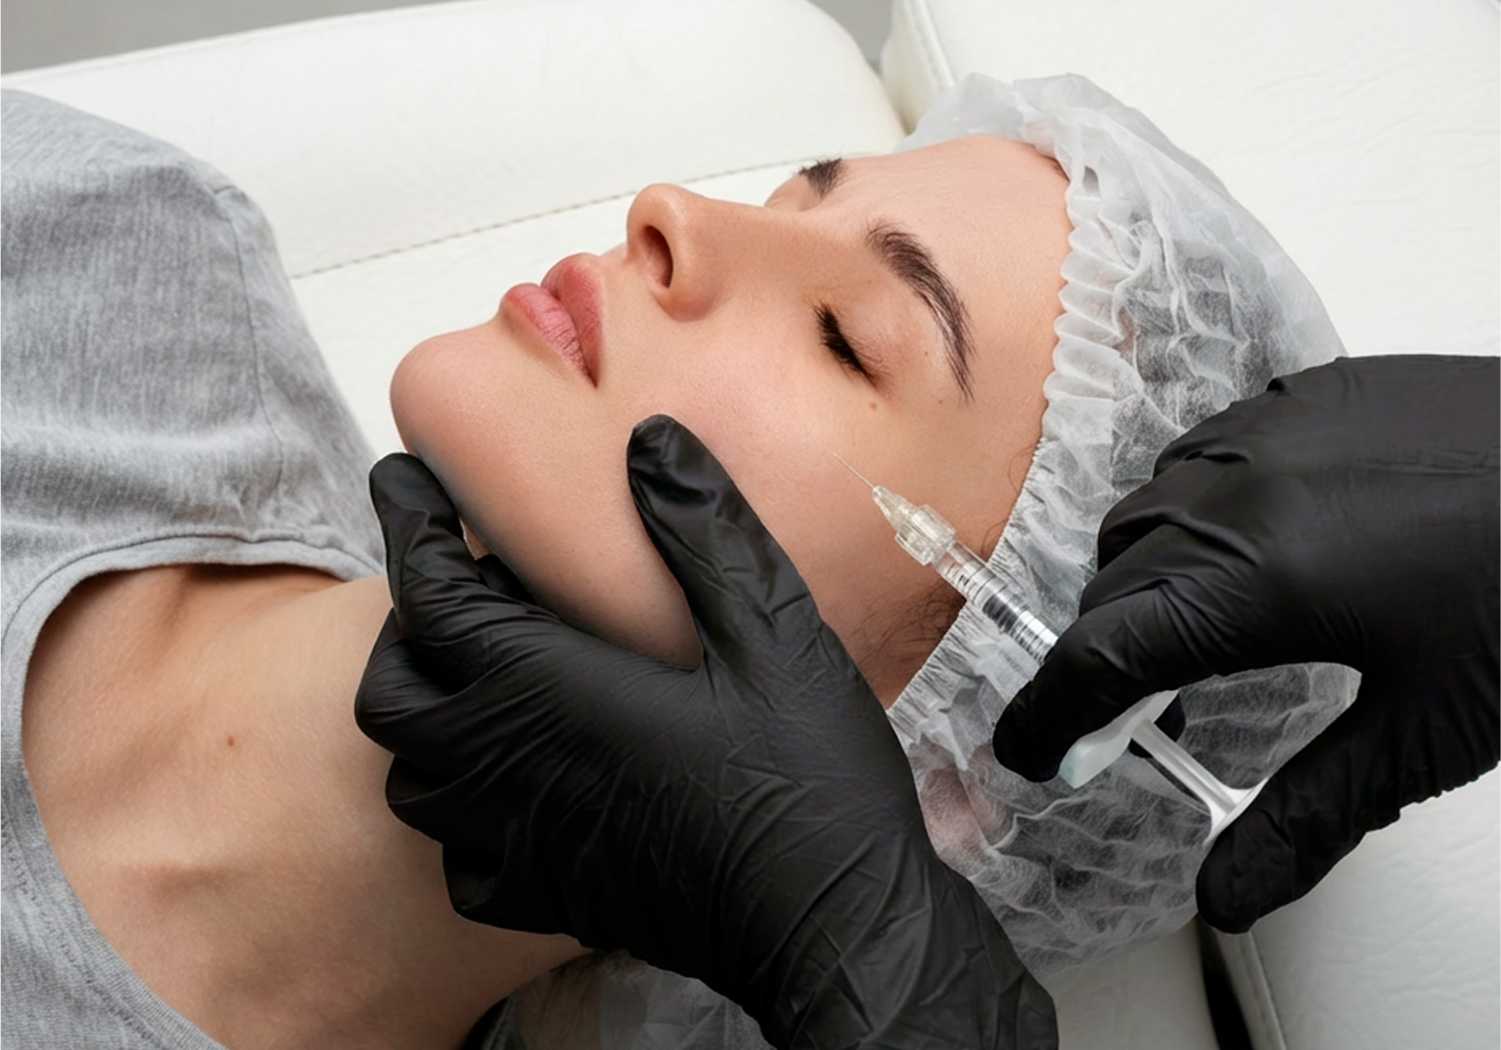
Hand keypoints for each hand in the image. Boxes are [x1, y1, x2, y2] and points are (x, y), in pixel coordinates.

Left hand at [356, 416, 1055, 1049]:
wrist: (831, 925)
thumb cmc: (808, 777)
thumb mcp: (774, 631)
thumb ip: (703, 532)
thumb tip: (651, 441)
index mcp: (548, 688)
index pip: (429, 591)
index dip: (405, 521)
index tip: (401, 473)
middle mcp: (509, 766)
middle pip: (393, 686)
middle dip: (407, 622)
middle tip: (460, 582)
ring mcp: (520, 840)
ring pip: (413, 774)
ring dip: (429, 712)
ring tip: (486, 673)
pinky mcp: (546, 896)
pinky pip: (459, 857)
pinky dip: (462, 812)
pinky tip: (520, 784)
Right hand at [992, 355, 1498, 931]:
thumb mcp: (1427, 735)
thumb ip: (1308, 816)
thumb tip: (1225, 893)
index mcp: (1255, 583)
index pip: (1100, 657)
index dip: (1049, 716)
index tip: (1034, 752)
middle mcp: (1239, 495)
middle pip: (1111, 587)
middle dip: (1104, 661)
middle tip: (1140, 720)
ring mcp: (1269, 430)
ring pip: (1146, 513)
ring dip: (1142, 583)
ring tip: (1198, 633)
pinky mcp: (1307, 394)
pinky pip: (1202, 454)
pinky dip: (1190, 513)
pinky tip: (1247, 545)